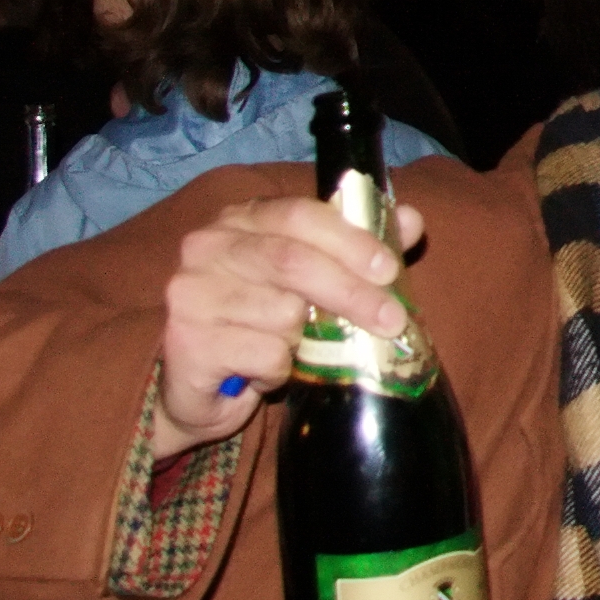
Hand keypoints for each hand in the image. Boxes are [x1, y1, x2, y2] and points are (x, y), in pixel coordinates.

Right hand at [152, 196, 423, 463]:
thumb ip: (357, 248)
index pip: (298, 214)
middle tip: (392, 319)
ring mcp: (192, 293)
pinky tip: (263, 371)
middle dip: (351, 291)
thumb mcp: (309, 281)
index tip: (389, 268)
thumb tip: (411, 221)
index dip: (349, 239)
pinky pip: (266, 355)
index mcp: (241, 219)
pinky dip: (280, 369)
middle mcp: (208, 247)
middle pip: (293, 261)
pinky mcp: (188, 342)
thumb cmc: (257, 323)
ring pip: (282, 314)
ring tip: (293, 349)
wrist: (197, 385)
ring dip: (306, 341)